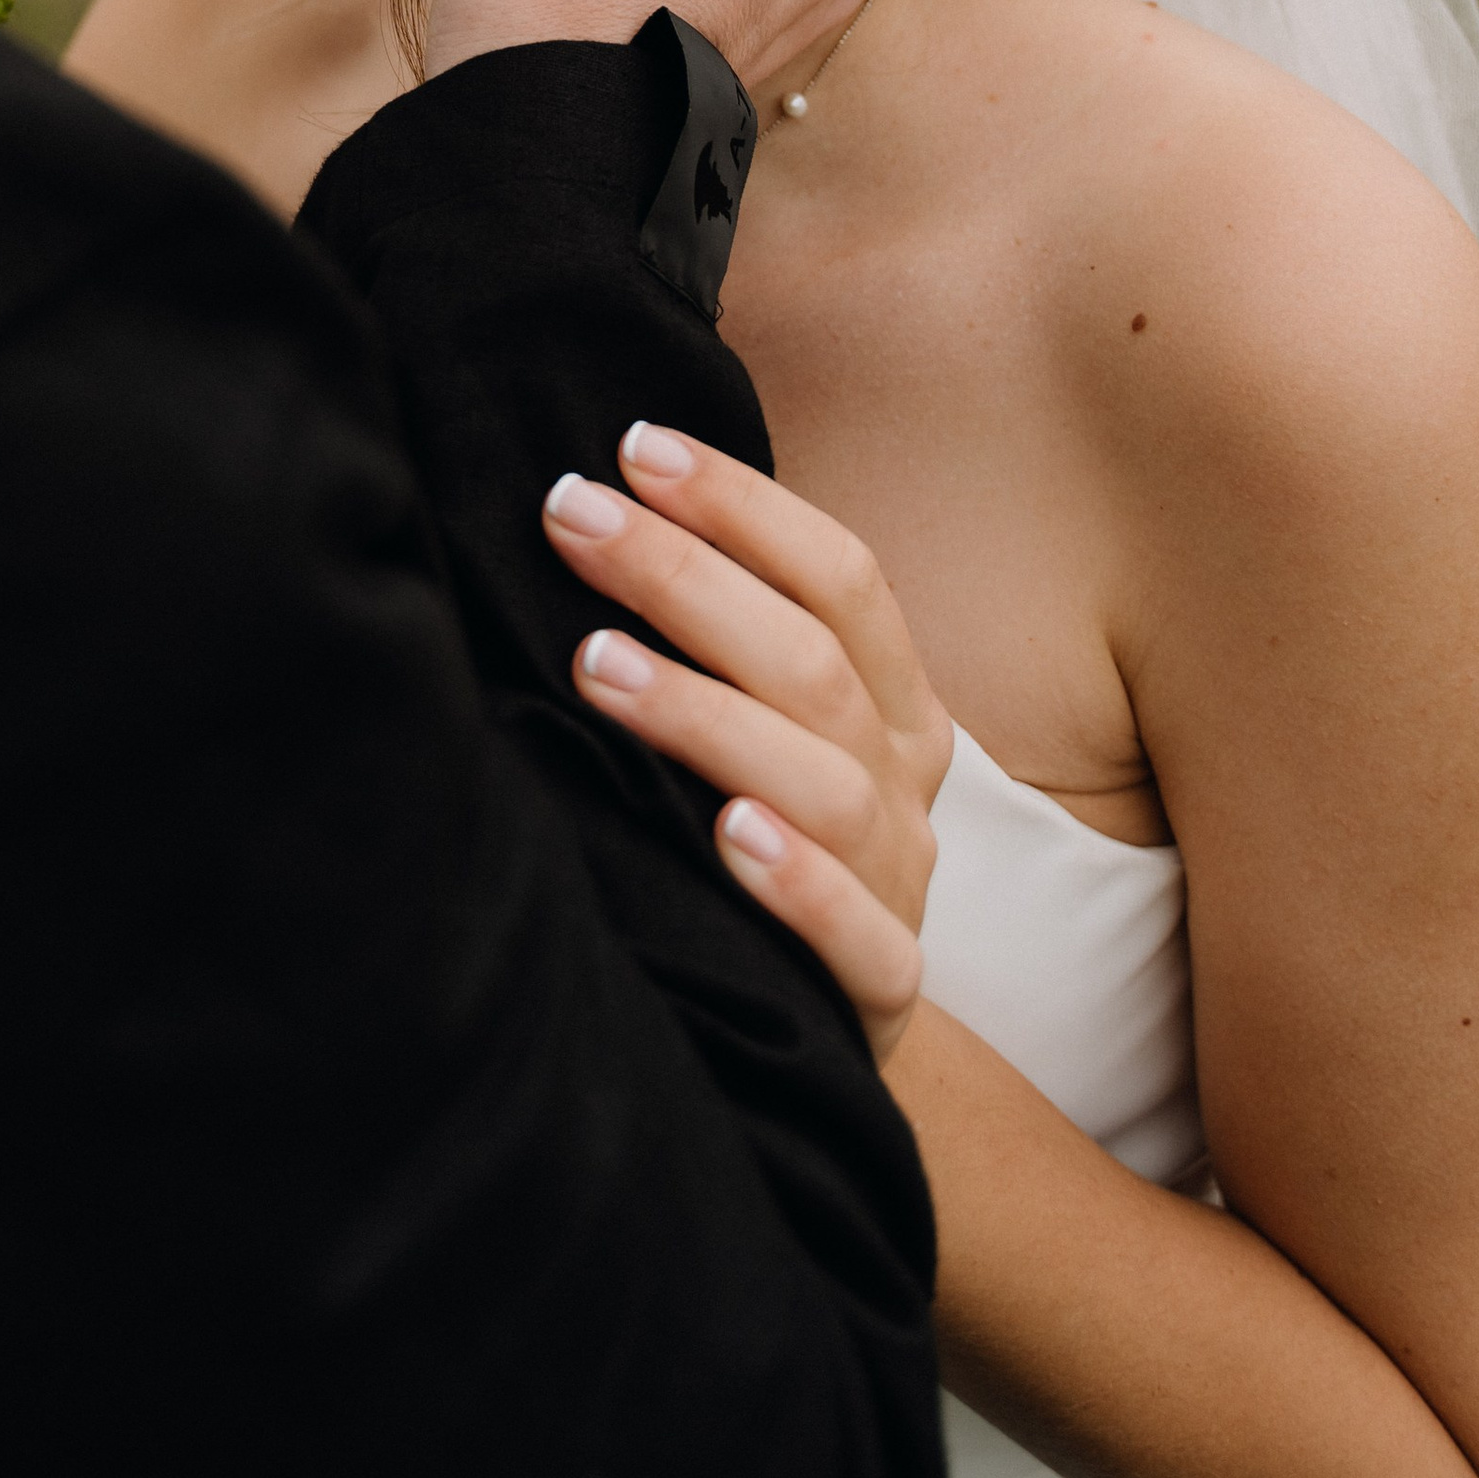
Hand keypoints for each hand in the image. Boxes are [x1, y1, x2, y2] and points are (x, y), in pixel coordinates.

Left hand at [542, 424, 954, 1066]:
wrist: (818, 1031)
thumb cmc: (761, 842)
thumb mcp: (765, 729)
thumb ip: (720, 639)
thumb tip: (596, 504)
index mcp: (894, 702)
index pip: (840, 575)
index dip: (742, 506)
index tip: (632, 447)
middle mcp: (905, 782)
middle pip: (813, 660)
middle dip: (685, 577)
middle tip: (573, 518)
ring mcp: (901, 886)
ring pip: (827, 786)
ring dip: (707, 716)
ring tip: (595, 664)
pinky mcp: (882, 992)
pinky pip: (862, 940)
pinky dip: (800, 883)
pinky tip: (727, 836)